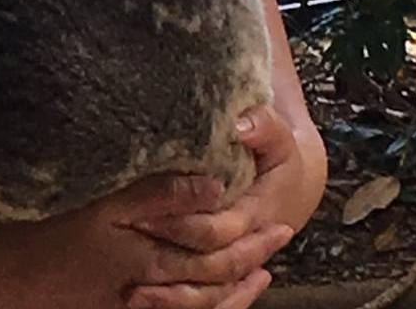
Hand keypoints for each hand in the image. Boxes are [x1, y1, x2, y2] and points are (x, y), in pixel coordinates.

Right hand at [0, 170, 288, 308]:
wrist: (2, 275)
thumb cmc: (47, 231)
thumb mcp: (102, 202)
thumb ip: (157, 193)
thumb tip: (213, 185)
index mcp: (151, 252)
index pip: (215, 250)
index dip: (249, 238)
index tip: (279, 220)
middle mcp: (150, 283)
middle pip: (214, 278)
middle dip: (250, 261)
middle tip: (279, 240)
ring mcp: (135, 300)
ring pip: (198, 303)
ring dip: (232, 290)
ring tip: (258, 276)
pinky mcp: (118, 305)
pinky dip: (200, 305)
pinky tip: (206, 294)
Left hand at [124, 107, 303, 308]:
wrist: (291, 181)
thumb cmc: (279, 158)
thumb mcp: (277, 138)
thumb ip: (263, 126)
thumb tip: (240, 125)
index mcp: (256, 215)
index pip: (214, 229)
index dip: (179, 223)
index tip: (140, 213)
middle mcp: (246, 246)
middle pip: (207, 266)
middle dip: (167, 260)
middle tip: (125, 247)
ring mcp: (235, 262)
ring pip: (209, 295)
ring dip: (173, 297)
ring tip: (133, 294)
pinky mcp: (223, 270)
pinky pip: (208, 302)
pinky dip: (182, 305)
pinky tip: (147, 304)